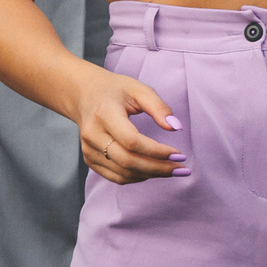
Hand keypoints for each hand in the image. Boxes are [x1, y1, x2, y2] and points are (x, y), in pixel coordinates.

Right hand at [70, 63, 187, 185]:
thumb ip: (158, 107)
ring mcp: (88, 150)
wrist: (84, 95)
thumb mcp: (138, 90)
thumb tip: (176, 127)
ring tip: (172, 170)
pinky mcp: (89, 160)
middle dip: (158, 168)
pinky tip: (153, 171)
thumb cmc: (115, 91)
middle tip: (181, 169)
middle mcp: (93, 134)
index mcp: (104, 114)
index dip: (157, 152)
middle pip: (128, 161)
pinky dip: (137, 177)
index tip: (179, 154)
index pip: (132, 141)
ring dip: (150, 175)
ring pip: (122, 173)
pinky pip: (115, 176)